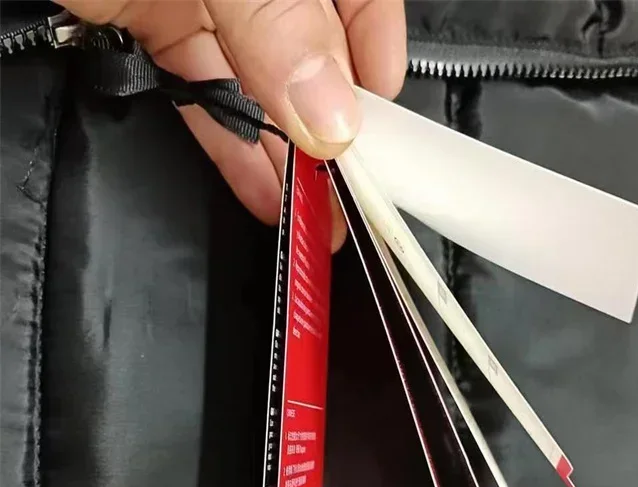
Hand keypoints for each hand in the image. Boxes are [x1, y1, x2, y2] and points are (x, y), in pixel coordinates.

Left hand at [59, 0, 406, 246]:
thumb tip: (331, 113)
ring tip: (311, 215)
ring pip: (259, 83)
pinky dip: (231, 145)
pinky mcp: (154, 18)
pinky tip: (262, 191)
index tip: (383, 125)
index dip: (376, 59)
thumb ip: (278, 24)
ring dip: (284, 154)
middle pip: (313, 52)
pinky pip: (204, 90)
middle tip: (348, 192)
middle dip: (332, 127)